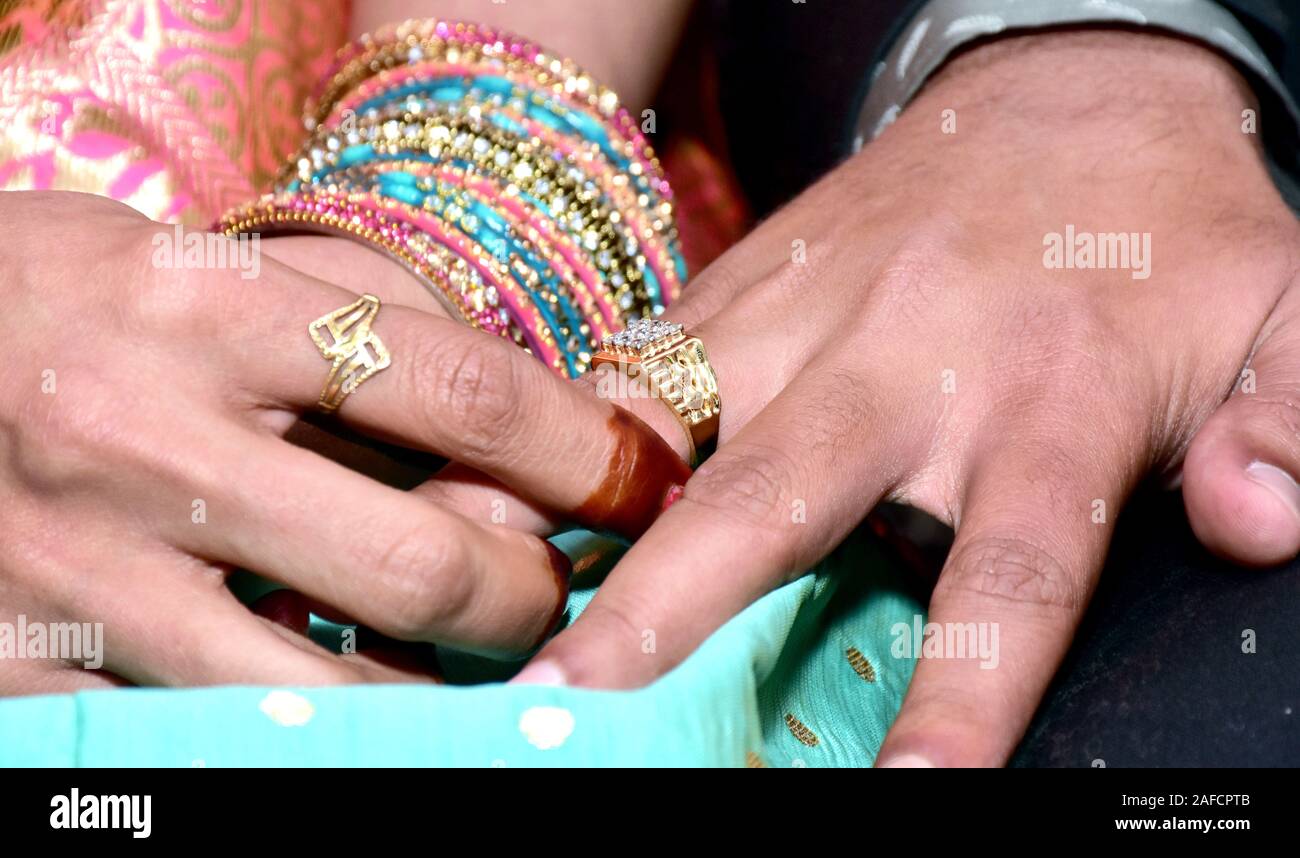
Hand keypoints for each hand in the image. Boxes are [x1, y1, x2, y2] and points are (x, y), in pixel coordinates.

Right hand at [0, 190, 682, 693]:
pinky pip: (215, 740)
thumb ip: (348, 334)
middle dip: (529, 596)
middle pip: (426, 566)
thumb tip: (514, 434)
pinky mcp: (24, 673)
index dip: (584, 450)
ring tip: (457, 663)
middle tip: (547, 587)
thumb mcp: (201, 269)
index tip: (636, 480)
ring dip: (435, 694)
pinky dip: (302, 731)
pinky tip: (330, 696)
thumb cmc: (62, 301)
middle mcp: (143, 442)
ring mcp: (78, 574)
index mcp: (205, 314)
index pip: (463, 391)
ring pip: (334, 694)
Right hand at [498, 30, 1299, 763]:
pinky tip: (499, 480)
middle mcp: (904, 366)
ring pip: (667, 421)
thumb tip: (1250, 524)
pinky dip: (568, 428)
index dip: (958, 697)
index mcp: (1046, 402)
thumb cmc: (1163, 235)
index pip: (1007, 577)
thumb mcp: (1285, 311)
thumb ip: (1288, 419)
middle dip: (673, 611)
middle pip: (774, 506)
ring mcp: (804, 316)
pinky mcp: (742, 282)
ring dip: (573, 506)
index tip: (903, 794)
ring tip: (482, 578)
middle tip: (583, 694)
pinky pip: (636, 360)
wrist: (1061, 95)